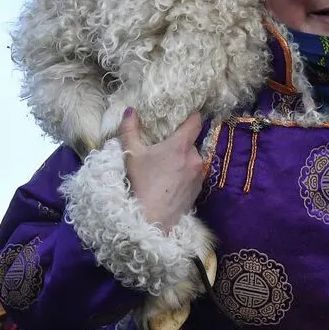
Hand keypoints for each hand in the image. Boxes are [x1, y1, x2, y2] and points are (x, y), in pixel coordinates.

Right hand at [120, 109, 205, 232]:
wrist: (151, 219)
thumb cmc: (141, 184)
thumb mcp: (131, 154)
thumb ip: (130, 129)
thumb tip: (130, 110)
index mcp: (181, 146)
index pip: (196, 121)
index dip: (191, 115)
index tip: (183, 115)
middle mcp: (195, 157)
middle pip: (191, 142)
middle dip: (180, 143)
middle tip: (164, 148)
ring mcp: (199, 174)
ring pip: (193, 158)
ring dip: (183, 159)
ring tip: (166, 168)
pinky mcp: (199, 189)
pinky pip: (194, 174)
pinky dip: (185, 174)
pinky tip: (171, 182)